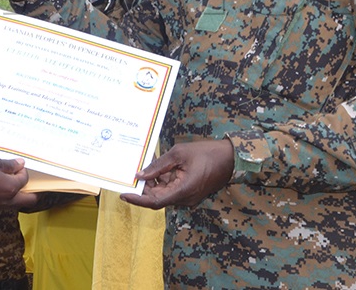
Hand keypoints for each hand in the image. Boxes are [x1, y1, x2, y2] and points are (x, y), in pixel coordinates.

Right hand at [0, 155, 38, 212]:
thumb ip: (8, 165)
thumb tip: (20, 164)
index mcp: (11, 188)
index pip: (24, 179)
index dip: (22, 171)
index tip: (17, 166)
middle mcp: (6, 201)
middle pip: (29, 201)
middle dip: (32, 193)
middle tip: (31, 185)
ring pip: (13, 205)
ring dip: (15, 196)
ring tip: (8, 185)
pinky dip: (1, 199)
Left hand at [120, 140, 234, 208]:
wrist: (231, 158)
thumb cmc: (206, 152)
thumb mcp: (178, 154)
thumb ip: (158, 166)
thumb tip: (140, 174)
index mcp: (183, 191)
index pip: (154, 202)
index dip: (137, 199)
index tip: (123, 195)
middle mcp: (185, 199)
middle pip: (158, 198)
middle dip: (144, 187)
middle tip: (133, 173)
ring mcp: (189, 197)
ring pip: (164, 194)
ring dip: (154, 183)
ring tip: (146, 165)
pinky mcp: (191, 192)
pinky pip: (173, 190)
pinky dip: (163, 181)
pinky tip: (158, 168)